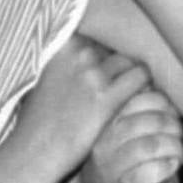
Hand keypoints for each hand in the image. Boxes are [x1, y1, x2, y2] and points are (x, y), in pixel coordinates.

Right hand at [12, 36, 152, 178]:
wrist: (37, 147)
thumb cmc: (39, 115)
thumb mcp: (45, 76)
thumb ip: (67, 60)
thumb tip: (92, 53)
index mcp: (61, 44)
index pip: (99, 34)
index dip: (106, 51)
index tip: (109, 65)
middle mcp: (77, 53)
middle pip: (115, 46)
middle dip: (120, 62)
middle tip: (122, 80)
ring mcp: (92, 73)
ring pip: (130, 60)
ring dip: (135, 73)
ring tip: (135, 90)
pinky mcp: (106, 96)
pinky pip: (140, 78)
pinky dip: (145, 85)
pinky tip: (142, 98)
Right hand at [77, 89, 182, 182]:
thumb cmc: (114, 155)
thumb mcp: (117, 126)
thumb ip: (136, 109)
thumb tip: (164, 97)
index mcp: (107, 118)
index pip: (138, 99)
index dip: (163, 103)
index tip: (172, 113)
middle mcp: (106, 138)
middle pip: (147, 121)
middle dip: (173, 126)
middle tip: (179, 135)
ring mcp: (111, 163)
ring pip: (149, 145)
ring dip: (173, 147)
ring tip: (179, 154)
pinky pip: (148, 173)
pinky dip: (166, 168)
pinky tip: (172, 167)